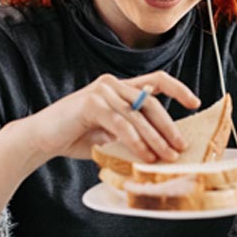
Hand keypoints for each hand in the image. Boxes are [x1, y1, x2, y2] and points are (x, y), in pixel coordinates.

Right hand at [21, 71, 200, 163]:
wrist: (41, 138)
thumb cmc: (77, 137)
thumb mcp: (111, 135)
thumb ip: (133, 134)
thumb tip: (163, 149)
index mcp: (121, 87)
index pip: (156, 80)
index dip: (178, 88)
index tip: (195, 102)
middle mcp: (113, 84)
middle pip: (152, 101)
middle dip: (170, 126)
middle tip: (181, 146)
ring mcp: (102, 90)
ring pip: (139, 115)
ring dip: (156, 138)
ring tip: (167, 157)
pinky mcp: (91, 102)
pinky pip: (121, 123)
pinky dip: (135, 141)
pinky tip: (145, 155)